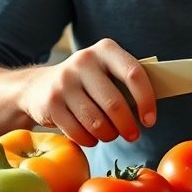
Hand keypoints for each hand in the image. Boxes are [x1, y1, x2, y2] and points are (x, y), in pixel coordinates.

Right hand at [17, 39, 154, 147]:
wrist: (38, 86)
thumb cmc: (87, 83)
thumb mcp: (106, 72)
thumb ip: (128, 82)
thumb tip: (152, 108)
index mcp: (105, 50)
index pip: (134, 74)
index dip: (147, 101)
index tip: (150, 120)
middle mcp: (83, 61)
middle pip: (116, 104)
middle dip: (128, 126)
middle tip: (133, 135)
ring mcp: (64, 82)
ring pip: (97, 122)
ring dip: (109, 135)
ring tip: (110, 134)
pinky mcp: (51, 103)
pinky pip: (79, 133)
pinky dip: (90, 141)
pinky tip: (92, 137)